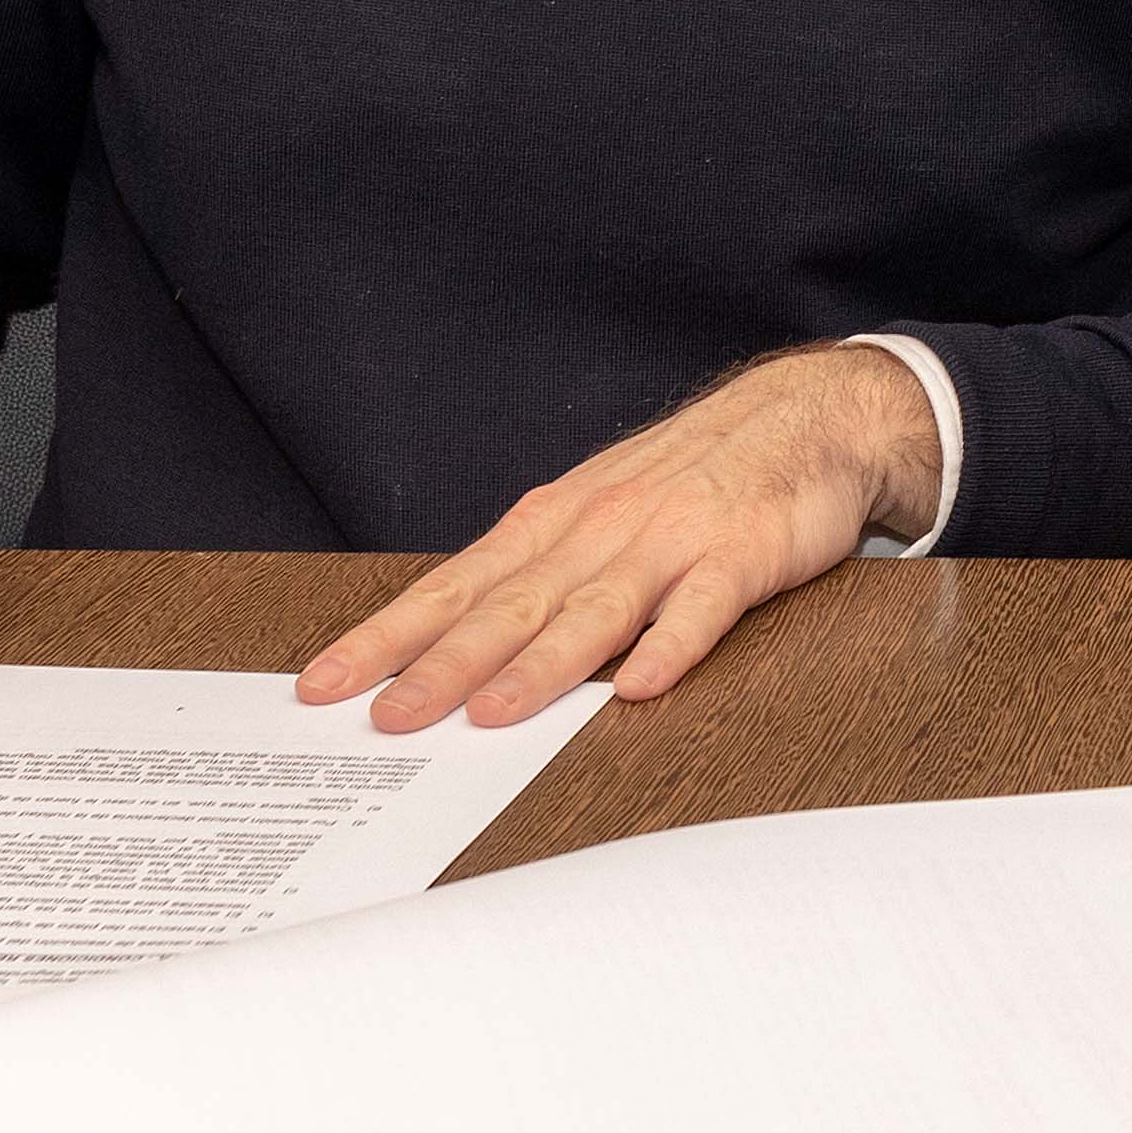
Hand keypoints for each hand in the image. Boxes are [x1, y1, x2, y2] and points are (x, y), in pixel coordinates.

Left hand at [296, 345, 941, 735]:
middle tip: (386, 718)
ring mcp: (671, 539)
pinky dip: (670, 644)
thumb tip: (456, 645)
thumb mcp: (600, 511)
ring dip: (541, 666)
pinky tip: (640, 685)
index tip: (327, 685)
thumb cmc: (691, 475)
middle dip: (442, 666)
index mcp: (556, 521)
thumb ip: (541, 575)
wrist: (804, 415)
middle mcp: (601, 527)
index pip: (455, 587)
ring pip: (594, 610)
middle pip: (510, 606)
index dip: (388, 637)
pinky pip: (702, 607)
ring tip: (490, 715)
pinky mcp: (742, 553)